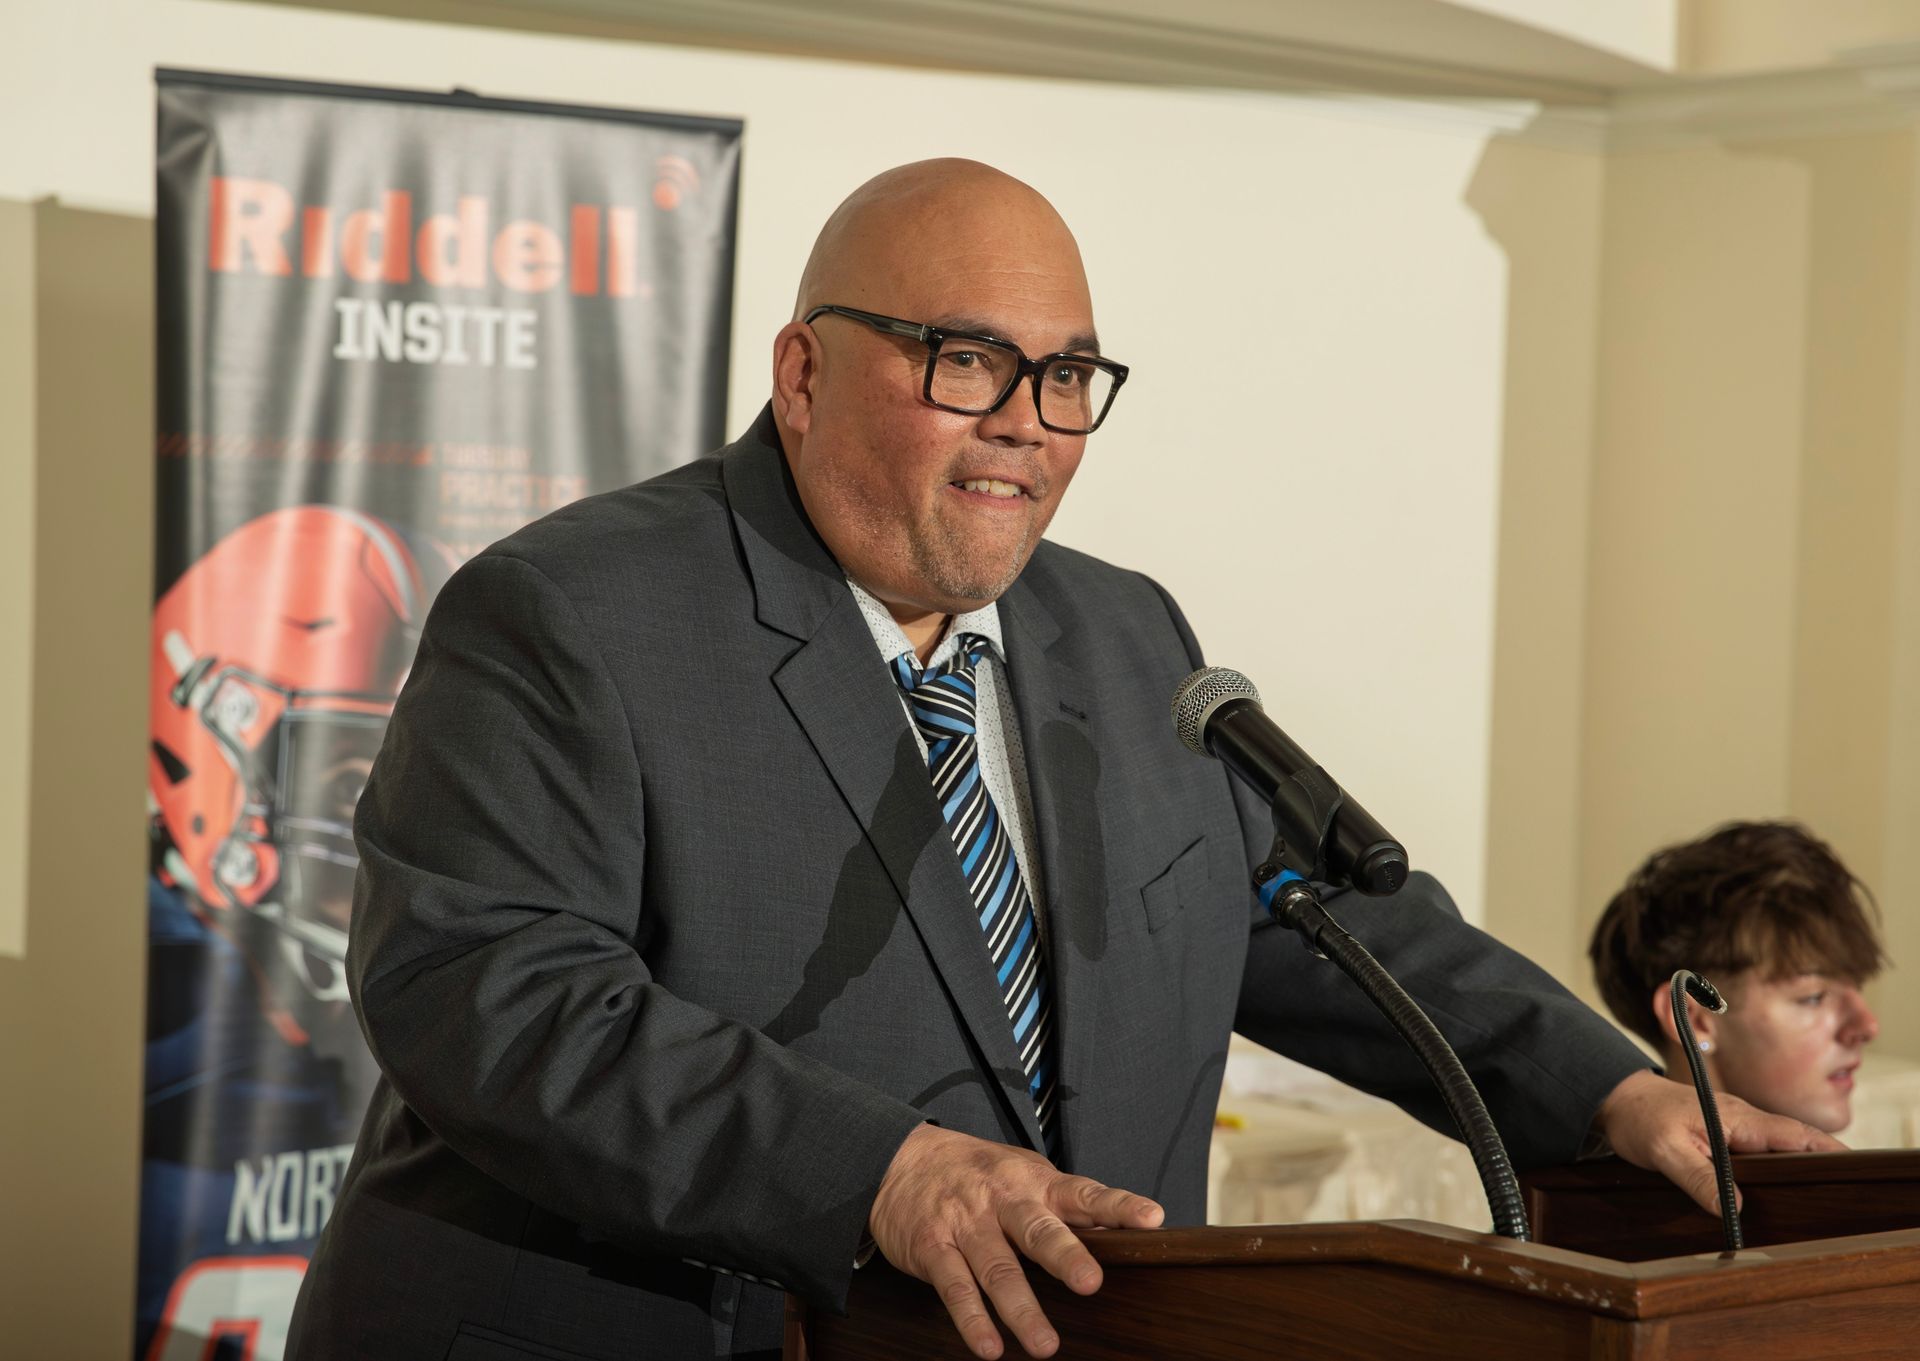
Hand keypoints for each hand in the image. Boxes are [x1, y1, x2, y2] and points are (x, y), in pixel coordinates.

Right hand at [868, 1123, 1164, 1359]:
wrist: (900, 1160)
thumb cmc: (975, 1173)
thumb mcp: (1021, 1175)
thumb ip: (1062, 1204)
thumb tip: (1116, 1231)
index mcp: (1034, 1182)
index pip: (1083, 1192)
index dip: (1118, 1205)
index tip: (1151, 1219)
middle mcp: (1002, 1201)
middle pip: (1037, 1229)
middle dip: (1065, 1256)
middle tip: (1090, 1282)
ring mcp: (966, 1224)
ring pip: (997, 1268)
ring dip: (1021, 1308)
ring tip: (1045, 1344)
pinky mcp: (933, 1247)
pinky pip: (955, 1287)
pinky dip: (972, 1319)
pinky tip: (989, 1346)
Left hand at [1594, 1069, 1845, 1214]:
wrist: (1618, 1101)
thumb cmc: (1641, 1119)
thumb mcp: (1665, 1150)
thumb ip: (1697, 1177)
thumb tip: (1733, 1207)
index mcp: (1737, 1120)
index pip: (1794, 1135)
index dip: (1825, 1151)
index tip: (1851, 1168)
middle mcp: (1743, 1121)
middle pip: (1795, 1142)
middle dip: (1821, 1162)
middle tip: (1841, 1194)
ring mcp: (1735, 1129)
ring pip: (1779, 1147)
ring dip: (1800, 1165)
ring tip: (1820, 1197)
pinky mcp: (1724, 1137)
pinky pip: (1760, 1152)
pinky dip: (1776, 1165)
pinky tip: (1779, 1188)